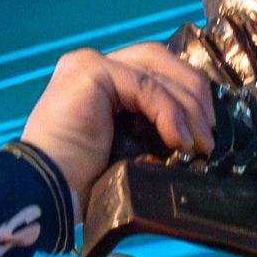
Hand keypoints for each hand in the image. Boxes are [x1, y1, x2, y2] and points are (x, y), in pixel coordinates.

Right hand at [18, 44, 219, 193]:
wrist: (47, 195)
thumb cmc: (82, 185)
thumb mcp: (130, 151)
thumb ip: (153, 130)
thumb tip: (198, 136)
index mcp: (101, 84)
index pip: (156, 72)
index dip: (188, 98)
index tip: (207, 135)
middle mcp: (93, 66)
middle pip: (162, 61)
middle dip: (195, 97)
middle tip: (209, 138)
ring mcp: (90, 65)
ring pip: (158, 70)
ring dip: (188, 108)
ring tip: (199, 144)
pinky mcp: (92, 71)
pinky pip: (147, 87)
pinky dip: (170, 113)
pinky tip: (179, 140)